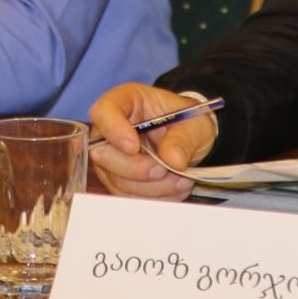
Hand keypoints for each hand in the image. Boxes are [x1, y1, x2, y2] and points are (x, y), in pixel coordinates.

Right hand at [88, 84, 217, 199]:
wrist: (191, 141)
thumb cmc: (187, 123)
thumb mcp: (195, 124)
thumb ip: (184, 138)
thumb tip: (172, 159)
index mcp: (126, 101)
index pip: (104, 111)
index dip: (114, 130)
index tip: (134, 146)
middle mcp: (110, 129)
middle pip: (102, 154)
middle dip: (136, 169)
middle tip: (164, 169)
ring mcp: (111, 157)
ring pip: (116, 181)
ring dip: (151, 187)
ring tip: (179, 179)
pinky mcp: (117, 180)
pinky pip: (127, 196)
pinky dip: (153, 197)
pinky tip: (173, 187)